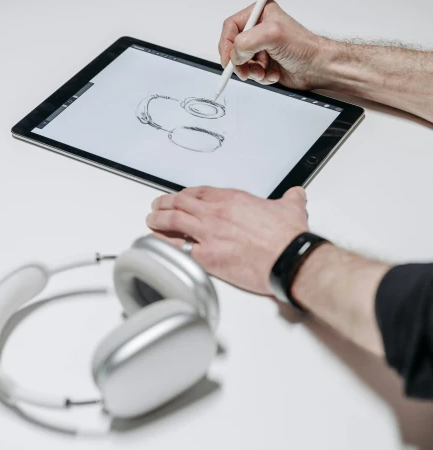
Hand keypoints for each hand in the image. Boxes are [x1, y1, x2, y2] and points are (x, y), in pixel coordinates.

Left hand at [146, 186, 308, 295]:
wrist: (289, 258)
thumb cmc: (288, 238)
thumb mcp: (292, 208)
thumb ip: (291, 200)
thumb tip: (296, 196)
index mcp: (234, 200)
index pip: (201, 192)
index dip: (186, 194)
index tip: (180, 198)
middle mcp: (217, 213)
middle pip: (181, 203)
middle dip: (166, 204)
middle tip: (158, 206)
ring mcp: (209, 234)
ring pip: (174, 221)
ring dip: (159, 220)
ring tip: (151, 221)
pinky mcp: (208, 257)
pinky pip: (178, 248)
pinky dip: (164, 244)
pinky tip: (156, 244)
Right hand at [218, 0, 333, 88]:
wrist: (316, 67)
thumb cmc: (303, 47)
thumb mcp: (273, 35)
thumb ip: (247, 41)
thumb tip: (235, 53)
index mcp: (260, 14)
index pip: (231, 27)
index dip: (226, 44)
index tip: (229, 59)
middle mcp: (259, 30)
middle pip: (234, 48)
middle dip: (240, 62)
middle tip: (246, 69)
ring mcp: (261, 48)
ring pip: (241, 63)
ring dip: (251, 72)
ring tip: (263, 72)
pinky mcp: (264, 64)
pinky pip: (251, 73)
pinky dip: (260, 77)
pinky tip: (272, 74)